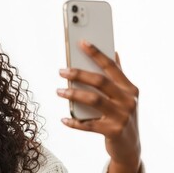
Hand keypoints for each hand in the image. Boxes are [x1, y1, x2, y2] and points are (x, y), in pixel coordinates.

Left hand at [57, 41, 141, 172]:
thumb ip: (118, 76)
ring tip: (58, 91)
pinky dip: (74, 122)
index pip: (111, 66)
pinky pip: (88, 125)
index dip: (96, 53)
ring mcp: (121, 116)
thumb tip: (114, 52)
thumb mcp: (124, 96)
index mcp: (129, 88)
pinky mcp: (113, 132)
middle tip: (61, 71)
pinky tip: (64, 118)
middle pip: (100, 81)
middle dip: (78, 74)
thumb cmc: (121, 115)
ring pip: (93, 100)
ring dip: (73, 95)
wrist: (130, 146)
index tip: (81, 42)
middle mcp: (128, 100)